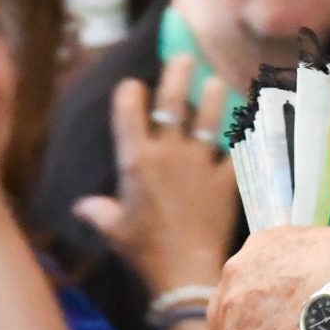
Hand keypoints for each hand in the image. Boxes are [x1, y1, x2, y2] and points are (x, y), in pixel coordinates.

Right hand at [76, 56, 238, 291]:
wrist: (185, 271)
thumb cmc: (144, 250)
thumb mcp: (114, 230)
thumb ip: (99, 212)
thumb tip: (82, 206)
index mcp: (136, 161)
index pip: (129, 114)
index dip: (130, 94)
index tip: (133, 84)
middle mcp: (168, 154)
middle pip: (172, 105)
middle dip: (177, 76)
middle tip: (184, 57)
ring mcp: (200, 164)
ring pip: (208, 121)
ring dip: (212, 99)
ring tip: (217, 81)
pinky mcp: (225, 180)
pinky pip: (235, 154)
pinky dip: (242, 142)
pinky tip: (247, 128)